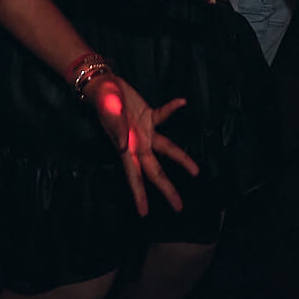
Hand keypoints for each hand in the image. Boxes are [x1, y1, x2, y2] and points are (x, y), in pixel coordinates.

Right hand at [83, 75, 199, 215]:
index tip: (144, 213)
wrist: (103, 85)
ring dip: (181, 159)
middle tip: (179, 207)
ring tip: (196, 171)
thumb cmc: (103, 101)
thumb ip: (117, 130)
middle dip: (167, 189)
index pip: (134, 176)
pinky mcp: (149, 116)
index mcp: (126, 148)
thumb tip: (123, 147)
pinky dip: (172, 108)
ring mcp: (145, 132)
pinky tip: (182, 102)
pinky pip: (163, 115)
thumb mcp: (108, 115)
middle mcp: (138, 144)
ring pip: (167, 149)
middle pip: (155, 171)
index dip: (139, 194)